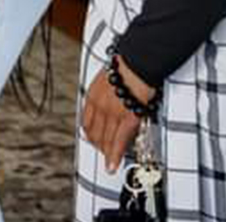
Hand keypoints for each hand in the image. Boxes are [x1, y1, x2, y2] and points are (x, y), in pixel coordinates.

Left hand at [81, 56, 153, 173]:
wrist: (138, 61)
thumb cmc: (129, 65)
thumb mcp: (109, 77)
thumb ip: (107, 90)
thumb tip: (112, 95)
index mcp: (93, 95)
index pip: (87, 120)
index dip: (90, 133)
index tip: (94, 139)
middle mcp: (99, 106)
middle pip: (94, 133)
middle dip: (98, 145)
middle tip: (103, 152)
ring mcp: (112, 114)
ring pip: (105, 140)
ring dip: (106, 153)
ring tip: (108, 163)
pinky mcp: (127, 119)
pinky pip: (118, 142)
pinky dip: (115, 156)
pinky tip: (112, 165)